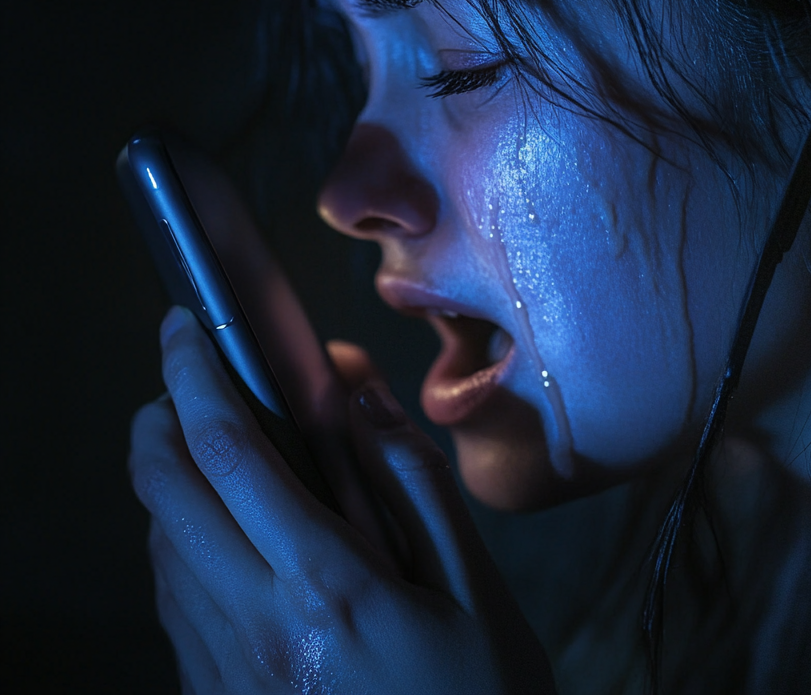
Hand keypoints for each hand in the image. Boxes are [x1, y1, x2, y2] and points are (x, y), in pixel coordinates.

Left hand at [129, 306, 554, 693]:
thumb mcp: (474, 591)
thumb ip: (413, 484)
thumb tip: (361, 395)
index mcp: (326, 588)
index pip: (230, 455)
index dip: (195, 377)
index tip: (184, 328)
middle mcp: (255, 628)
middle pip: (167, 496)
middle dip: (157, 418)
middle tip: (178, 377)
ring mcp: (226, 674)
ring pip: (158, 549)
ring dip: (163, 480)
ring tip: (199, 444)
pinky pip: (172, 603)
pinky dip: (175, 542)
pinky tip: (213, 531)